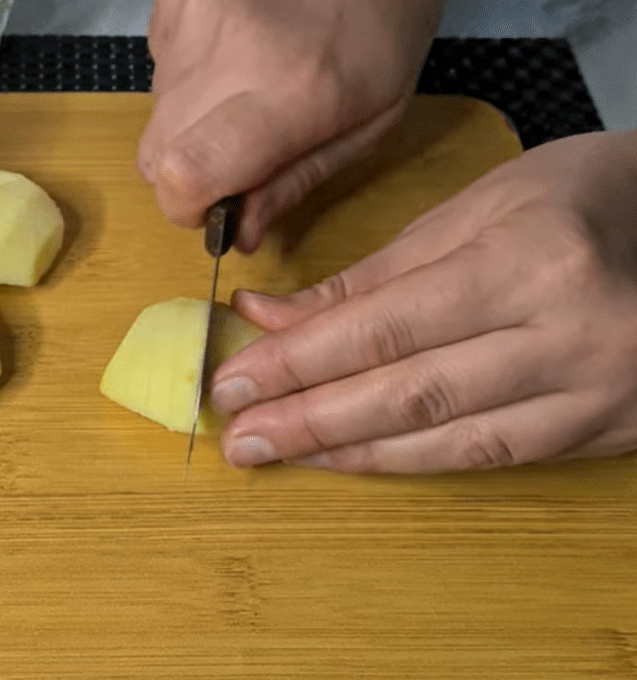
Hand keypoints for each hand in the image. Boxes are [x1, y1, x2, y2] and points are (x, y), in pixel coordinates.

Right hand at [140, 0, 443, 251]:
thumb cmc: (385, 34)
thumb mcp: (367, 123)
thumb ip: (295, 182)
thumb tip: (238, 235)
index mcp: (293, 89)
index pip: (186, 173)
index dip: (187, 208)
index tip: (213, 210)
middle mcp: (232, 47)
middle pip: (155, 153)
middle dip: (186, 171)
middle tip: (236, 154)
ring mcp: (197, 10)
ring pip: (155, 110)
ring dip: (191, 119)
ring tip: (248, 85)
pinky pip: (157, 64)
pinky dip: (187, 75)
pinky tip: (234, 54)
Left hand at [210, 130, 636, 472]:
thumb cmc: (584, 199)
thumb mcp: (477, 210)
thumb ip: (371, 275)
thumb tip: (267, 315)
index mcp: (530, 260)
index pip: (386, 326)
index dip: (299, 361)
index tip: (233, 382)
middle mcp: (567, 334)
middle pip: (410, 391)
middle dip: (310, 419)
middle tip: (238, 437)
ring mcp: (593, 392)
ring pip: (449, 438)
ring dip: (351, 452)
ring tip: (278, 456)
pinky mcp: (603, 430)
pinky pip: (491, 455)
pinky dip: (412, 461)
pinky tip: (353, 460)